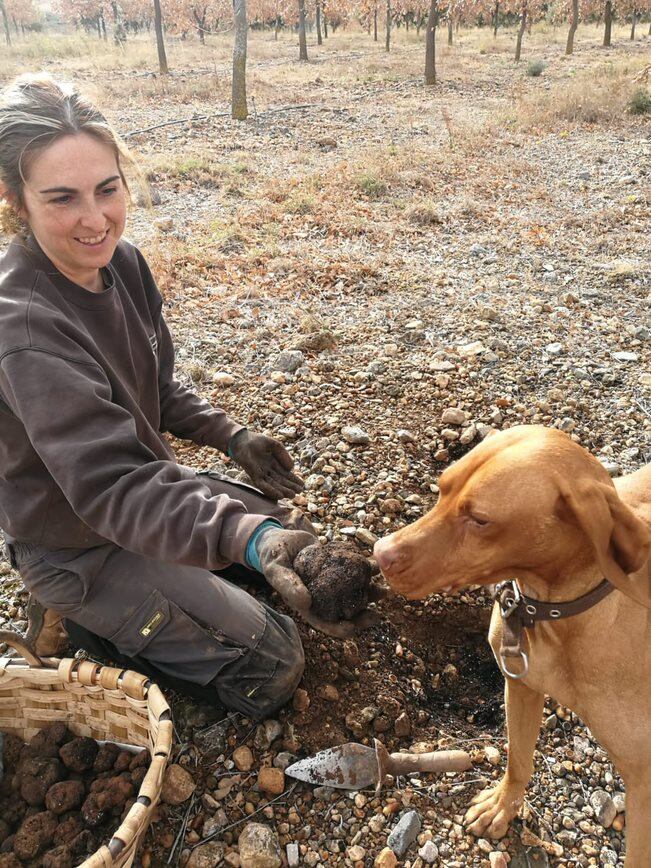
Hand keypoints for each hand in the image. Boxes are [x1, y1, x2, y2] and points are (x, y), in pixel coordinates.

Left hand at [228, 429, 303, 500]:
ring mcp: (260, 474)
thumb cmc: (256, 441)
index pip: (285, 474)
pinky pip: (263, 485)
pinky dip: (271, 491)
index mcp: (274, 463)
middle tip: (299, 492)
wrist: (241, 439)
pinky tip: (279, 496)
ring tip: (292, 495)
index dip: (294, 480)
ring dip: (283, 490)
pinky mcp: (253, 475)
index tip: (302, 485)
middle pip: (281, 481)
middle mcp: (268, 471)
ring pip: (273, 485)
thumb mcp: (274, 445)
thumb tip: (292, 468)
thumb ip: (284, 455)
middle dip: (290, 487)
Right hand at [257, 529, 387, 638]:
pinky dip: (365, 570)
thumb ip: (288, 585)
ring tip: (384, 590)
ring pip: (353, 592)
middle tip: (378, 615)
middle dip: (362, 616)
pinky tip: (376, 566)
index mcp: (306, 604)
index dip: (339, 629)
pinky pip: (353, 572)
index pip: (324, 623)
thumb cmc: (273, 556)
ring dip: (370, 593)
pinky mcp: (337, 567)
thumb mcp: (275, 569)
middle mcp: (321, 597)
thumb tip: (305, 603)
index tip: (353, 629)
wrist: (280, 538)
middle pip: (344, 612)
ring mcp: (331, 582)